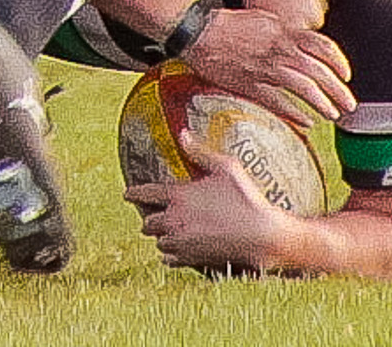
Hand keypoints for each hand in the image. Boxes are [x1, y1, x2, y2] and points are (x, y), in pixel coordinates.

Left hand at [125, 128, 301, 273]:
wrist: (263, 236)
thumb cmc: (247, 199)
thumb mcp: (226, 168)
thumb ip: (199, 151)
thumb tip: (182, 133)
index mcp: (178, 195)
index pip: (145, 193)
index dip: (133, 193)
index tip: (128, 194)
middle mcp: (174, 219)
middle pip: (147, 222)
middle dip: (150, 218)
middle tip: (155, 217)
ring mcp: (181, 241)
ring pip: (158, 242)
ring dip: (161, 237)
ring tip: (169, 233)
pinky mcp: (191, 259)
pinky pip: (168, 259)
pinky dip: (171, 255)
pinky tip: (178, 250)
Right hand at [180, 7, 354, 126]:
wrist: (198, 32)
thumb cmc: (226, 24)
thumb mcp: (262, 18)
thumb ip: (284, 30)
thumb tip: (301, 40)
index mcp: (283, 33)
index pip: (321, 46)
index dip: (338, 62)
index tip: (345, 74)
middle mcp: (278, 50)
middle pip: (318, 71)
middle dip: (337, 89)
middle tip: (348, 103)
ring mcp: (265, 69)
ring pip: (303, 87)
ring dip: (321, 103)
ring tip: (332, 113)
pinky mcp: (250, 84)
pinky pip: (277, 101)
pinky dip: (294, 113)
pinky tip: (305, 121)